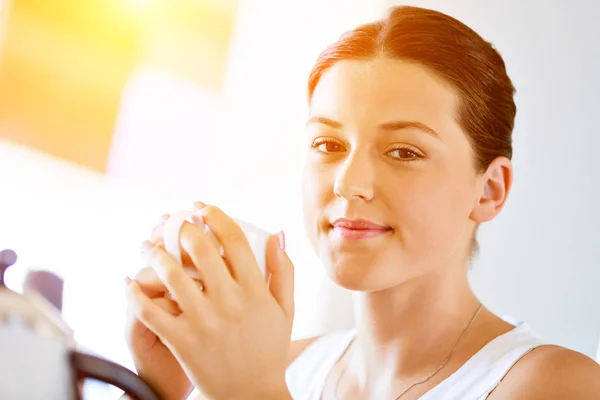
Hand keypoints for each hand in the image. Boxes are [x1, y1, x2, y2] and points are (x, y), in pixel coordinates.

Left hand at [126, 204, 294, 399]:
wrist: (252, 394)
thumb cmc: (269, 349)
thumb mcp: (285, 309)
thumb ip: (284, 270)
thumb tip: (278, 234)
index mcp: (255, 290)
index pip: (234, 240)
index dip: (216, 216)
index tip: (202, 207)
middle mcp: (229, 301)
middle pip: (199, 249)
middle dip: (181, 227)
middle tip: (172, 221)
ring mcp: (204, 321)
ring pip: (171, 274)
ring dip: (154, 253)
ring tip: (146, 245)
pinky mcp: (183, 341)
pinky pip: (152, 311)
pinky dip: (136, 293)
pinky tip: (130, 281)